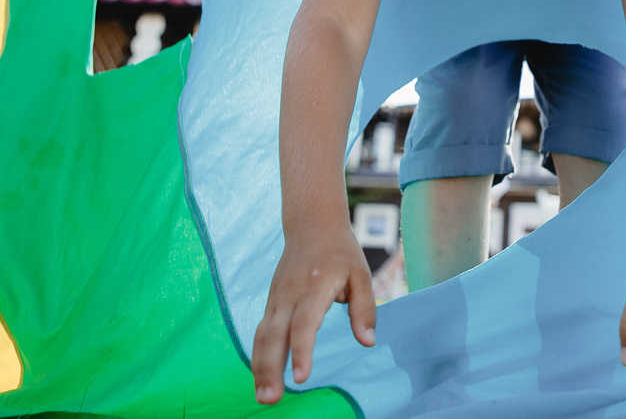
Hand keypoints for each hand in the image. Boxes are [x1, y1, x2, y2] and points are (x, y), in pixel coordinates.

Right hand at [251, 223, 376, 403]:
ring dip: (260, 367)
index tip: (302, 377)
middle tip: (271, 399)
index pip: (304, 323)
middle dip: (271, 368)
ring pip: (263, 335)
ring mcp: (276, 298)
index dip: (301, 351)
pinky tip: (260, 378)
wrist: (311, 225)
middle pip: (275, 335)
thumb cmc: (341, 253)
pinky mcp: (271, 303)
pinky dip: (258, 355)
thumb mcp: (361, 274)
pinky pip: (261, 332)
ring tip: (263, 396)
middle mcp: (290, 294)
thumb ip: (364, 308)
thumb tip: (368, 342)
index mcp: (315, 287)